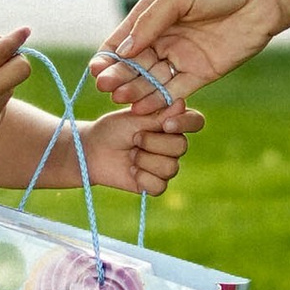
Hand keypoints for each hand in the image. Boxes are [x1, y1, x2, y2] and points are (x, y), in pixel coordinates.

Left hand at [81, 101, 203, 198]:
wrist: (93, 150)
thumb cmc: (114, 129)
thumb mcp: (135, 117)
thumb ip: (160, 115)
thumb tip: (181, 103)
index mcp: (173, 123)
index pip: (195, 122)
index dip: (186, 124)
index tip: (166, 125)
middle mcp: (174, 144)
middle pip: (181, 146)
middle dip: (152, 142)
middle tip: (134, 138)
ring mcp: (166, 165)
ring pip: (170, 168)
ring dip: (144, 160)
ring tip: (131, 154)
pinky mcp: (156, 184)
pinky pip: (160, 186)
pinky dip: (142, 177)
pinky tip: (131, 170)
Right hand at [100, 0, 289, 102]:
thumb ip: (150, 22)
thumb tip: (121, 51)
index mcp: (154, 14)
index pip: (122, 40)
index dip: (108, 56)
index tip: (97, 69)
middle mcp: (165, 37)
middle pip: (134, 64)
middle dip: (119, 76)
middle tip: (106, 88)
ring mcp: (183, 56)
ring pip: (152, 79)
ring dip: (136, 91)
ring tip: (122, 100)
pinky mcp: (203, 72)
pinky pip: (177, 90)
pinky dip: (161, 100)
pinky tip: (146, 109)